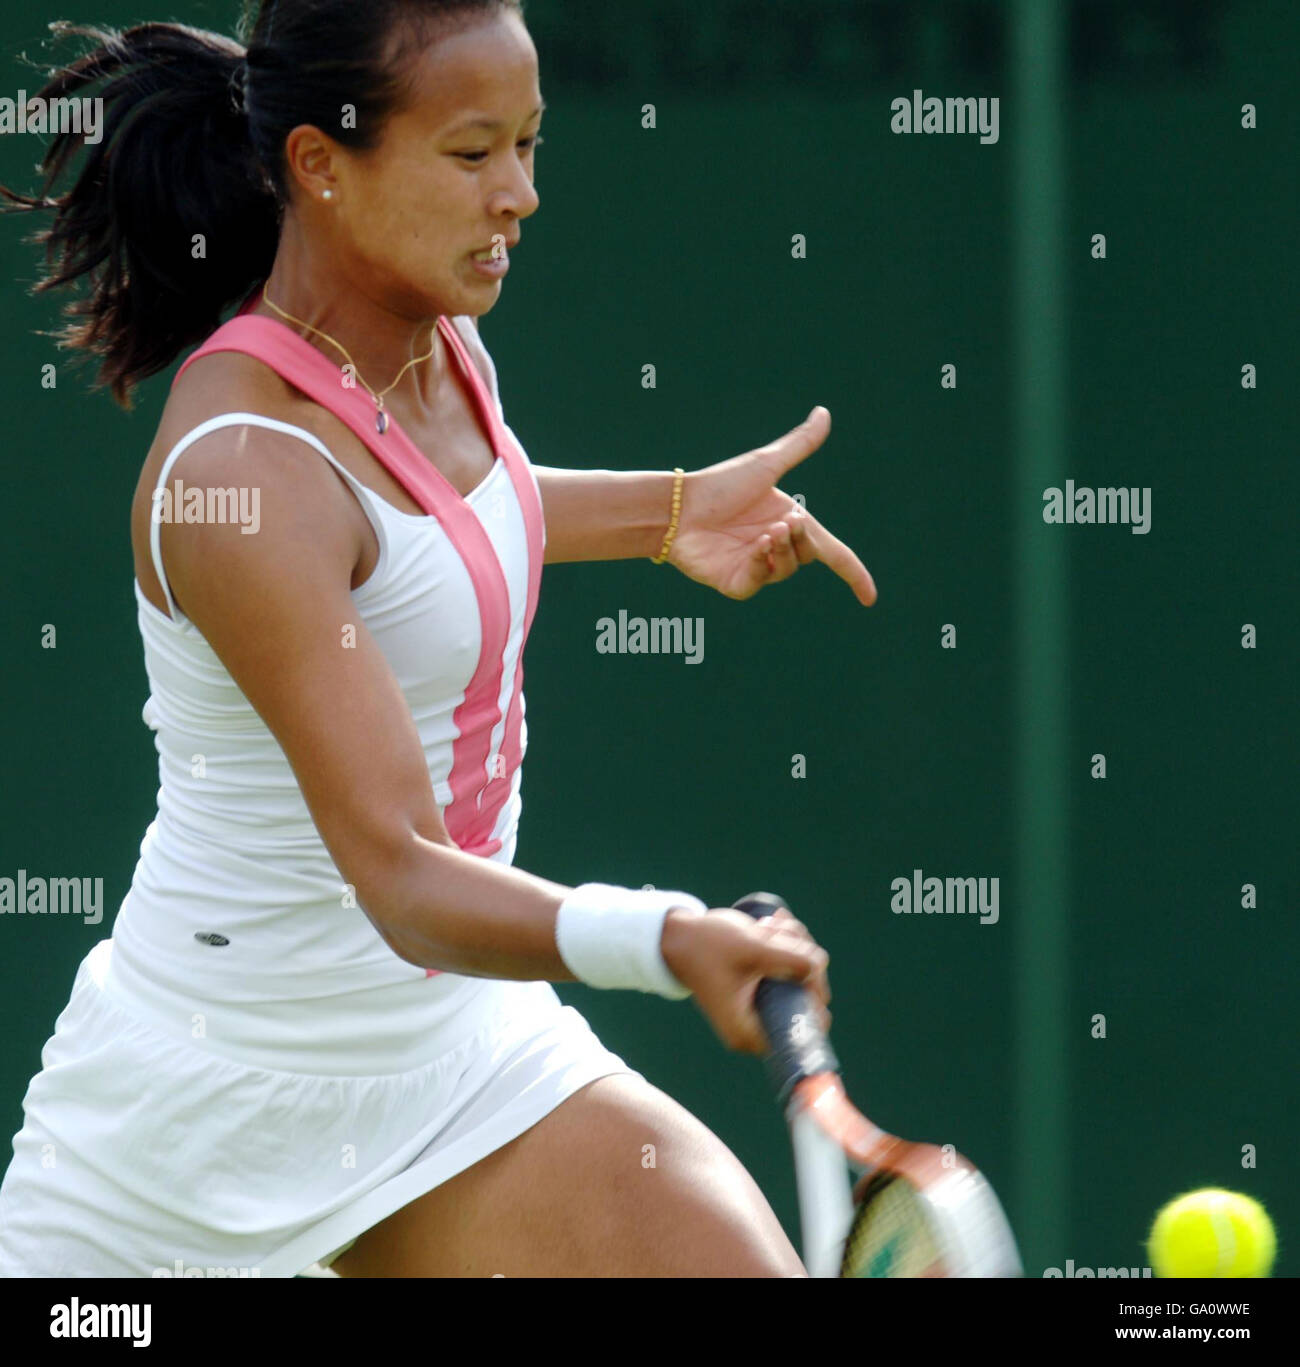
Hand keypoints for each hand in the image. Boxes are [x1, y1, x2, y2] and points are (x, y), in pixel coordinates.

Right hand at [660, 905, 831, 1054]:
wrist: (679, 935)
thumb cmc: (707, 947)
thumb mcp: (752, 950)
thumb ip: (791, 960)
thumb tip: (819, 969)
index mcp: (750, 1033)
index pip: (803, 1029)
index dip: (814, 997)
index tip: (807, 966)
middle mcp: (758, 1025)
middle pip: (807, 999)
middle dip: (802, 959)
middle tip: (782, 929)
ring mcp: (761, 1004)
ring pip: (800, 978)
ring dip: (794, 945)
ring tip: (770, 923)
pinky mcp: (762, 987)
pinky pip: (789, 968)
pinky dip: (786, 945)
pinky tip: (770, 925)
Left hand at [666, 408, 875, 604]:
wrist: (678, 506)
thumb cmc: (719, 485)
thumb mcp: (765, 464)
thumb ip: (799, 444)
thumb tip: (824, 412)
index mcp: (789, 523)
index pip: (832, 553)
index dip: (853, 574)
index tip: (870, 598)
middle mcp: (775, 547)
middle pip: (808, 555)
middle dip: (802, 539)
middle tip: (786, 522)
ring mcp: (755, 567)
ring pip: (785, 569)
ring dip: (782, 550)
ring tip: (767, 533)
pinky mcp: (734, 582)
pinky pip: (758, 583)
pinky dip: (760, 566)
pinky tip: (754, 548)